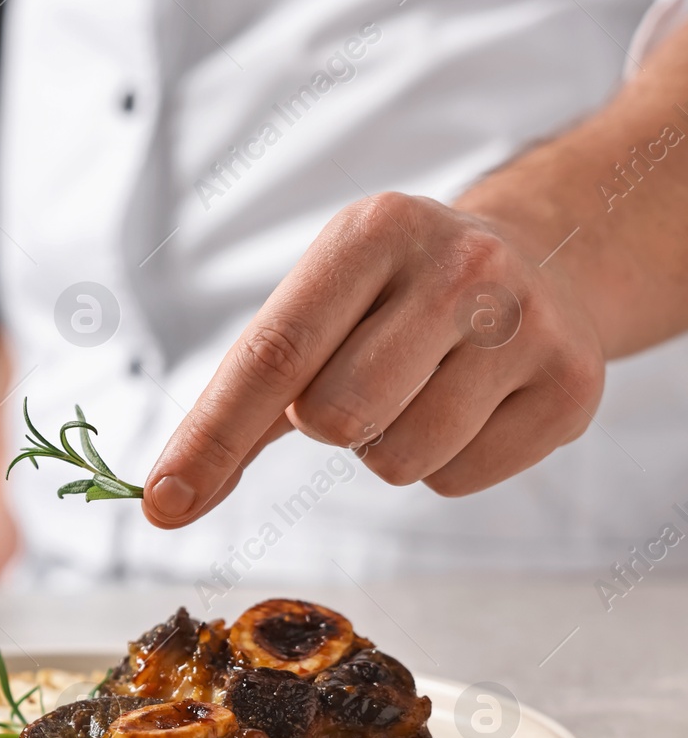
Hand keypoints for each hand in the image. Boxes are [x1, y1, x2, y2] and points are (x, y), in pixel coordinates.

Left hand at [141, 192, 605, 527]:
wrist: (540, 263)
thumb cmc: (392, 302)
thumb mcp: (316, 310)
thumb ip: (236, 403)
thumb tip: (168, 499)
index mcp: (371, 233)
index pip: (273, 354)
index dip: (211, 437)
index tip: (164, 504)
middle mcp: (457, 265)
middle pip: (335, 417)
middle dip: (330, 424)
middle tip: (365, 379)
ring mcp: (526, 323)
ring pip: (399, 461)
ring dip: (387, 448)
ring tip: (421, 388)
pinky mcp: (573, 387)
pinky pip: (459, 481)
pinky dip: (447, 464)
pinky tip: (472, 405)